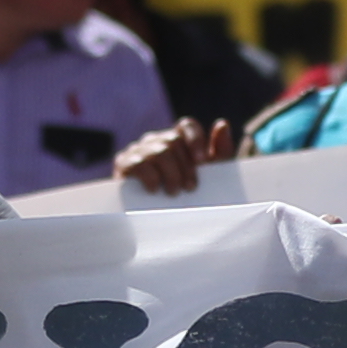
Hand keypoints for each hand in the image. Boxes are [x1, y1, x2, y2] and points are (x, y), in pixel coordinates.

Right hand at [111, 120, 226, 198]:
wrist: (153, 223)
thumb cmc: (184, 196)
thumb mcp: (207, 176)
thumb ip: (219, 151)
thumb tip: (222, 124)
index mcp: (177, 140)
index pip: (186, 126)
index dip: (196, 140)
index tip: (202, 161)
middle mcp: (157, 140)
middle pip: (173, 140)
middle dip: (185, 166)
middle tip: (190, 188)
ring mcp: (139, 150)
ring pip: (159, 151)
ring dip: (170, 173)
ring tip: (174, 192)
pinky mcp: (124, 164)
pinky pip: (139, 163)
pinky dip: (150, 177)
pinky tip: (154, 190)